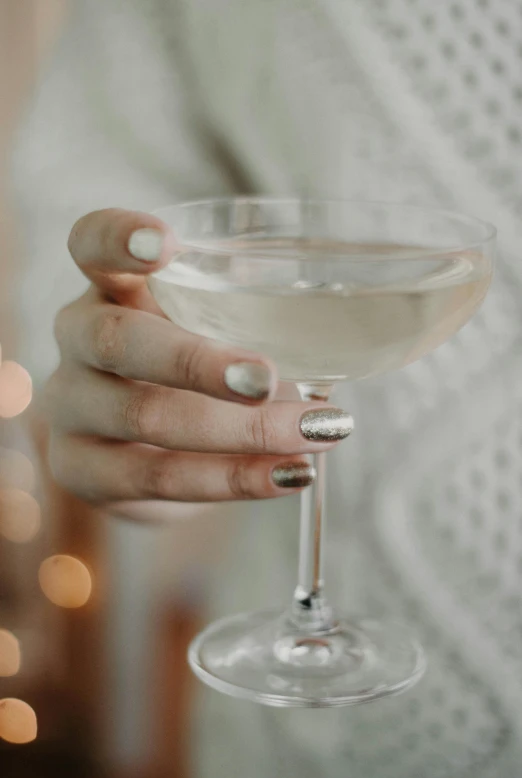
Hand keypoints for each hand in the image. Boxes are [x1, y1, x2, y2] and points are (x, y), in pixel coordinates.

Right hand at [44, 208, 352, 517]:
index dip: (119, 238)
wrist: (144, 448)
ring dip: (240, 430)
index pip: (91, 244)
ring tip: (315, 431)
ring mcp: (71, 407)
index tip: (165, 243)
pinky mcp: (82, 470)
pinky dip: (232, 478)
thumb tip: (347, 335)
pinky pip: (157, 479)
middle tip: (267, 379)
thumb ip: (248, 321)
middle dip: (197, 362)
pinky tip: (289, 473)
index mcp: (111, 287)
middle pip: (116, 340)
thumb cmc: (190, 371)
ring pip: (143, 417)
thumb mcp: (207, 328)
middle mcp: (79, 339)